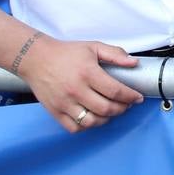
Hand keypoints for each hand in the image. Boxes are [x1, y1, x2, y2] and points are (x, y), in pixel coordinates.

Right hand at [16, 35, 142, 132]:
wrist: (36, 58)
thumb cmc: (65, 53)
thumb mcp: (93, 47)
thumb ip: (115, 54)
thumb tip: (134, 63)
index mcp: (87, 73)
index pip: (115, 91)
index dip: (130, 96)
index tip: (137, 98)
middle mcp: (76, 90)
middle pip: (106, 109)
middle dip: (122, 109)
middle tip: (126, 104)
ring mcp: (64, 103)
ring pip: (92, 121)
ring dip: (106, 119)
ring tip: (111, 111)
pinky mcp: (55, 112)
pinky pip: (74, 128)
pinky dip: (86, 126)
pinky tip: (92, 117)